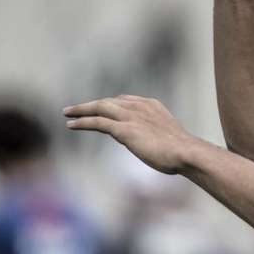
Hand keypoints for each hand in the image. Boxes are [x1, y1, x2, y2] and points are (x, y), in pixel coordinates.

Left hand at [64, 95, 198, 174]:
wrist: (186, 153)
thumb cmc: (182, 152)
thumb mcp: (170, 139)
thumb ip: (158, 137)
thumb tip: (158, 148)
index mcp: (152, 106)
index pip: (125, 100)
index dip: (110, 104)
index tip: (100, 108)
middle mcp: (140, 107)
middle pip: (109, 101)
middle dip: (91, 104)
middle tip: (75, 109)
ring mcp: (131, 116)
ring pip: (100, 107)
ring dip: (81, 110)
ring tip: (67, 113)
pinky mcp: (124, 129)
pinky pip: (98, 122)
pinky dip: (83, 122)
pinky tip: (71, 125)